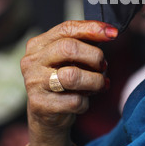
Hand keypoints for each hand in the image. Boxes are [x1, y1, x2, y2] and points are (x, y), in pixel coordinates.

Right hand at [21, 20, 117, 142]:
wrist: (47, 116)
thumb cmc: (62, 81)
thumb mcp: (69, 59)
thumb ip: (85, 43)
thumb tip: (108, 33)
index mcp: (38, 44)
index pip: (67, 28)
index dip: (92, 29)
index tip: (112, 33)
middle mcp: (32, 61)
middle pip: (69, 48)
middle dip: (94, 56)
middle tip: (103, 66)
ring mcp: (34, 83)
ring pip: (73, 76)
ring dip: (95, 80)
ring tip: (100, 84)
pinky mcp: (41, 105)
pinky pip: (74, 100)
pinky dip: (86, 101)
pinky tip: (84, 100)